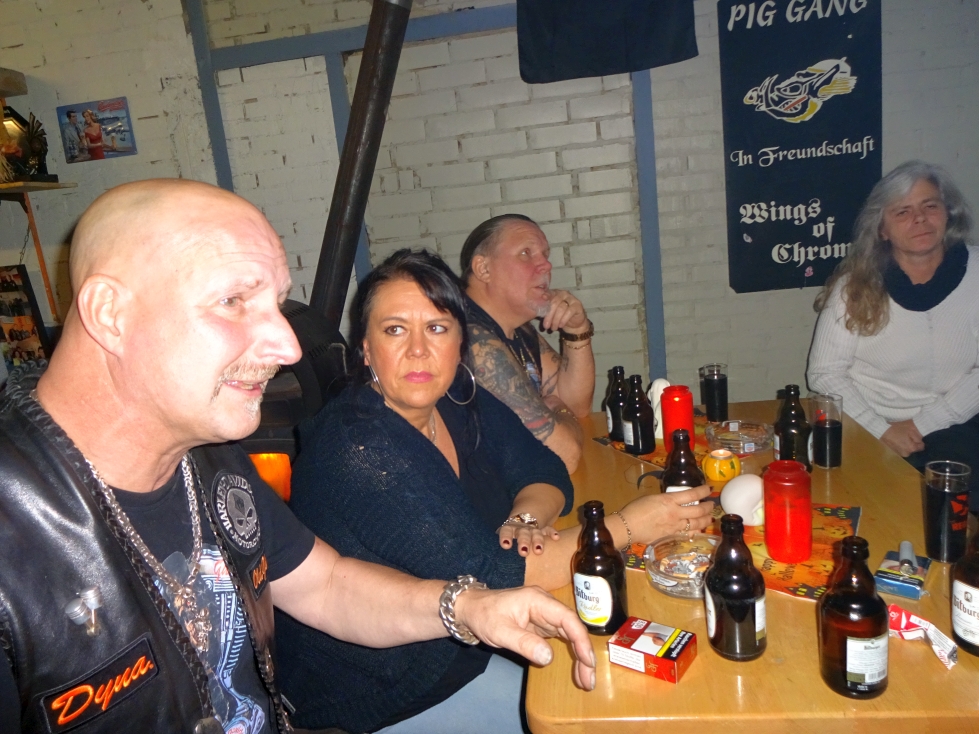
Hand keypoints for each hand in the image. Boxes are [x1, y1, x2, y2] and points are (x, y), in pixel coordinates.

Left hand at [454, 585, 596, 690]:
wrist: (469, 609)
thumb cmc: (483, 615)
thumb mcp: (500, 631)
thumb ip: (524, 643)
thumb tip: (549, 658)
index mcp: (538, 600)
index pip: (567, 619)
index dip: (580, 640)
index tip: (588, 661)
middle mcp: (546, 605)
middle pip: (572, 628)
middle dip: (583, 653)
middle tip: (588, 680)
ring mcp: (545, 615)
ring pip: (570, 635)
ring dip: (579, 656)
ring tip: (585, 680)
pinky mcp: (541, 624)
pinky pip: (561, 639)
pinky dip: (570, 653)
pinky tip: (575, 668)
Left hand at [499, 522, 560, 555]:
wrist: (522, 519)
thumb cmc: (511, 537)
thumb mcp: (505, 539)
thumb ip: (503, 547)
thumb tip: (499, 567)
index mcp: (509, 528)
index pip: (506, 531)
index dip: (506, 537)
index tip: (506, 546)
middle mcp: (521, 528)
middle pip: (523, 533)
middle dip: (524, 542)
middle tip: (524, 552)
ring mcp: (533, 528)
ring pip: (535, 533)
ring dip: (537, 540)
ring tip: (539, 550)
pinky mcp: (543, 528)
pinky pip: (548, 529)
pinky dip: (552, 532)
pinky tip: (556, 538)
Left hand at [540, 290, 587, 332]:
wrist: (574, 324)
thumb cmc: (561, 317)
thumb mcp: (552, 313)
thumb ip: (546, 309)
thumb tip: (537, 310)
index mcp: (556, 293)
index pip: (551, 293)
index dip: (547, 295)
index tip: (543, 298)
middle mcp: (564, 294)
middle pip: (555, 303)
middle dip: (549, 315)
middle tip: (546, 326)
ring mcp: (572, 299)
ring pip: (561, 308)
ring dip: (556, 320)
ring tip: (553, 328)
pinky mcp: (577, 305)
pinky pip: (569, 312)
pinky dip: (564, 319)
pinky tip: (561, 325)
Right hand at [622, 485, 712, 540]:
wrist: (628, 526)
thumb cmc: (636, 509)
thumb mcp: (653, 498)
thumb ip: (667, 500)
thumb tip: (675, 501)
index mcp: (669, 500)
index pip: (692, 494)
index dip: (703, 491)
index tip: (709, 489)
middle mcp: (675, 513)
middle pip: (698, 510)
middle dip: (708, 507)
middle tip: (712, 505)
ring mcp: (675, 526)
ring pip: (696, 524)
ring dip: (705, 520)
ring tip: (709, 518)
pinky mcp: (671, 536)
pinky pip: (688, 534)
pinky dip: (695, 532)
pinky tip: (698, 530)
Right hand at [881, 420, 924, 456]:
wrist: (881, 430)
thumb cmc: (896, 428)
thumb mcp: (911, 428)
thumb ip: (919, 436)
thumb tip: (921, 440)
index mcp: (912, 448)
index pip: (921, 447)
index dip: (919, 440)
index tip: (914, 435)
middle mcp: (906, 454)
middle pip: (913, 449)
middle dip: (912, 443)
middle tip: (907, 436)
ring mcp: (898, 454)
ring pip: (906, 450)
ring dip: (905, 445)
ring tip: (900, 438)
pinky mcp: (892, 453)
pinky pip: (900, 450)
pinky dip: (899, 446)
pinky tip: (895, 440)